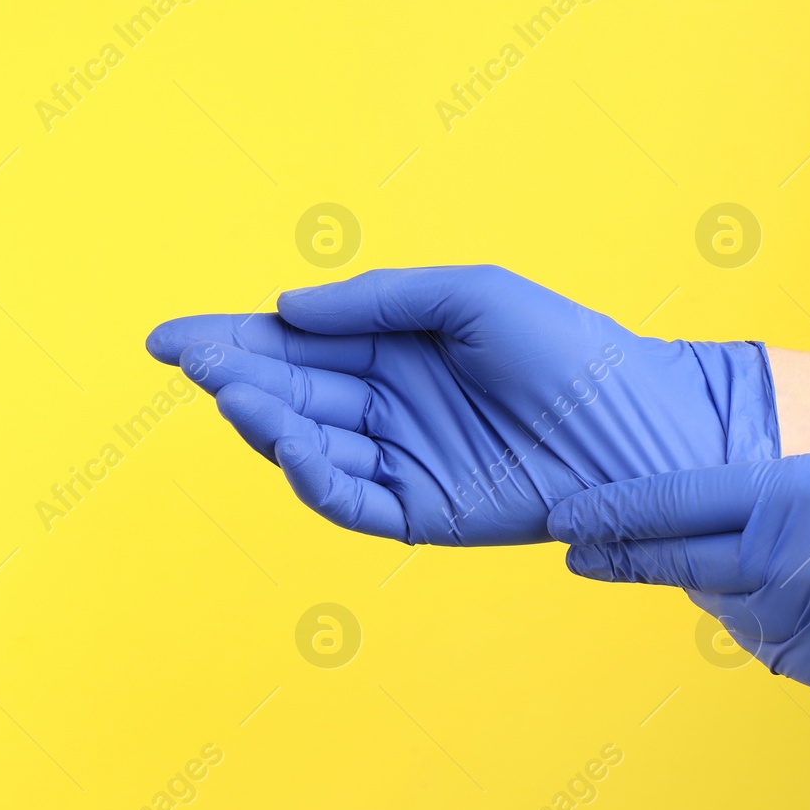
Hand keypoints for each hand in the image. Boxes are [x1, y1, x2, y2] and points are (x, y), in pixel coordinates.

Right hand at [145, 265, 777, 544]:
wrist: (638, 424)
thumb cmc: (567, 348)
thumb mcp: (472, 296)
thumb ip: (381, 299)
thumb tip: (287, 308)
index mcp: (393, 348)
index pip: (295, 343)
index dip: (231, 339)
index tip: (170, 336)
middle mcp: (387, 406)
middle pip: (290, 393)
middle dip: (236, 377)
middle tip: (192, 362)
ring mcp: (401, 461)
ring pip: (309, 448)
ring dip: (267, 425)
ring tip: (237, 398)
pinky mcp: (422, 514)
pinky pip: (351, 501)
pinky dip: (314, 479)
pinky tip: (292, 448)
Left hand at [548, 451, 809, 709]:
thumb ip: (769, 508)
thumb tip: (703, 551)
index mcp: (798, 496)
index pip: (675, 505)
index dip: (614, 513)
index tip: (566, 521)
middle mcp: (798, 565)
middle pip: (687, 570)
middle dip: (627, 560)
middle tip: (581, 555)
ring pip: (739, 621)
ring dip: (740, 599)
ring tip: (791, 570)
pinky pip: (794, 658)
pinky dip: (794, 636)